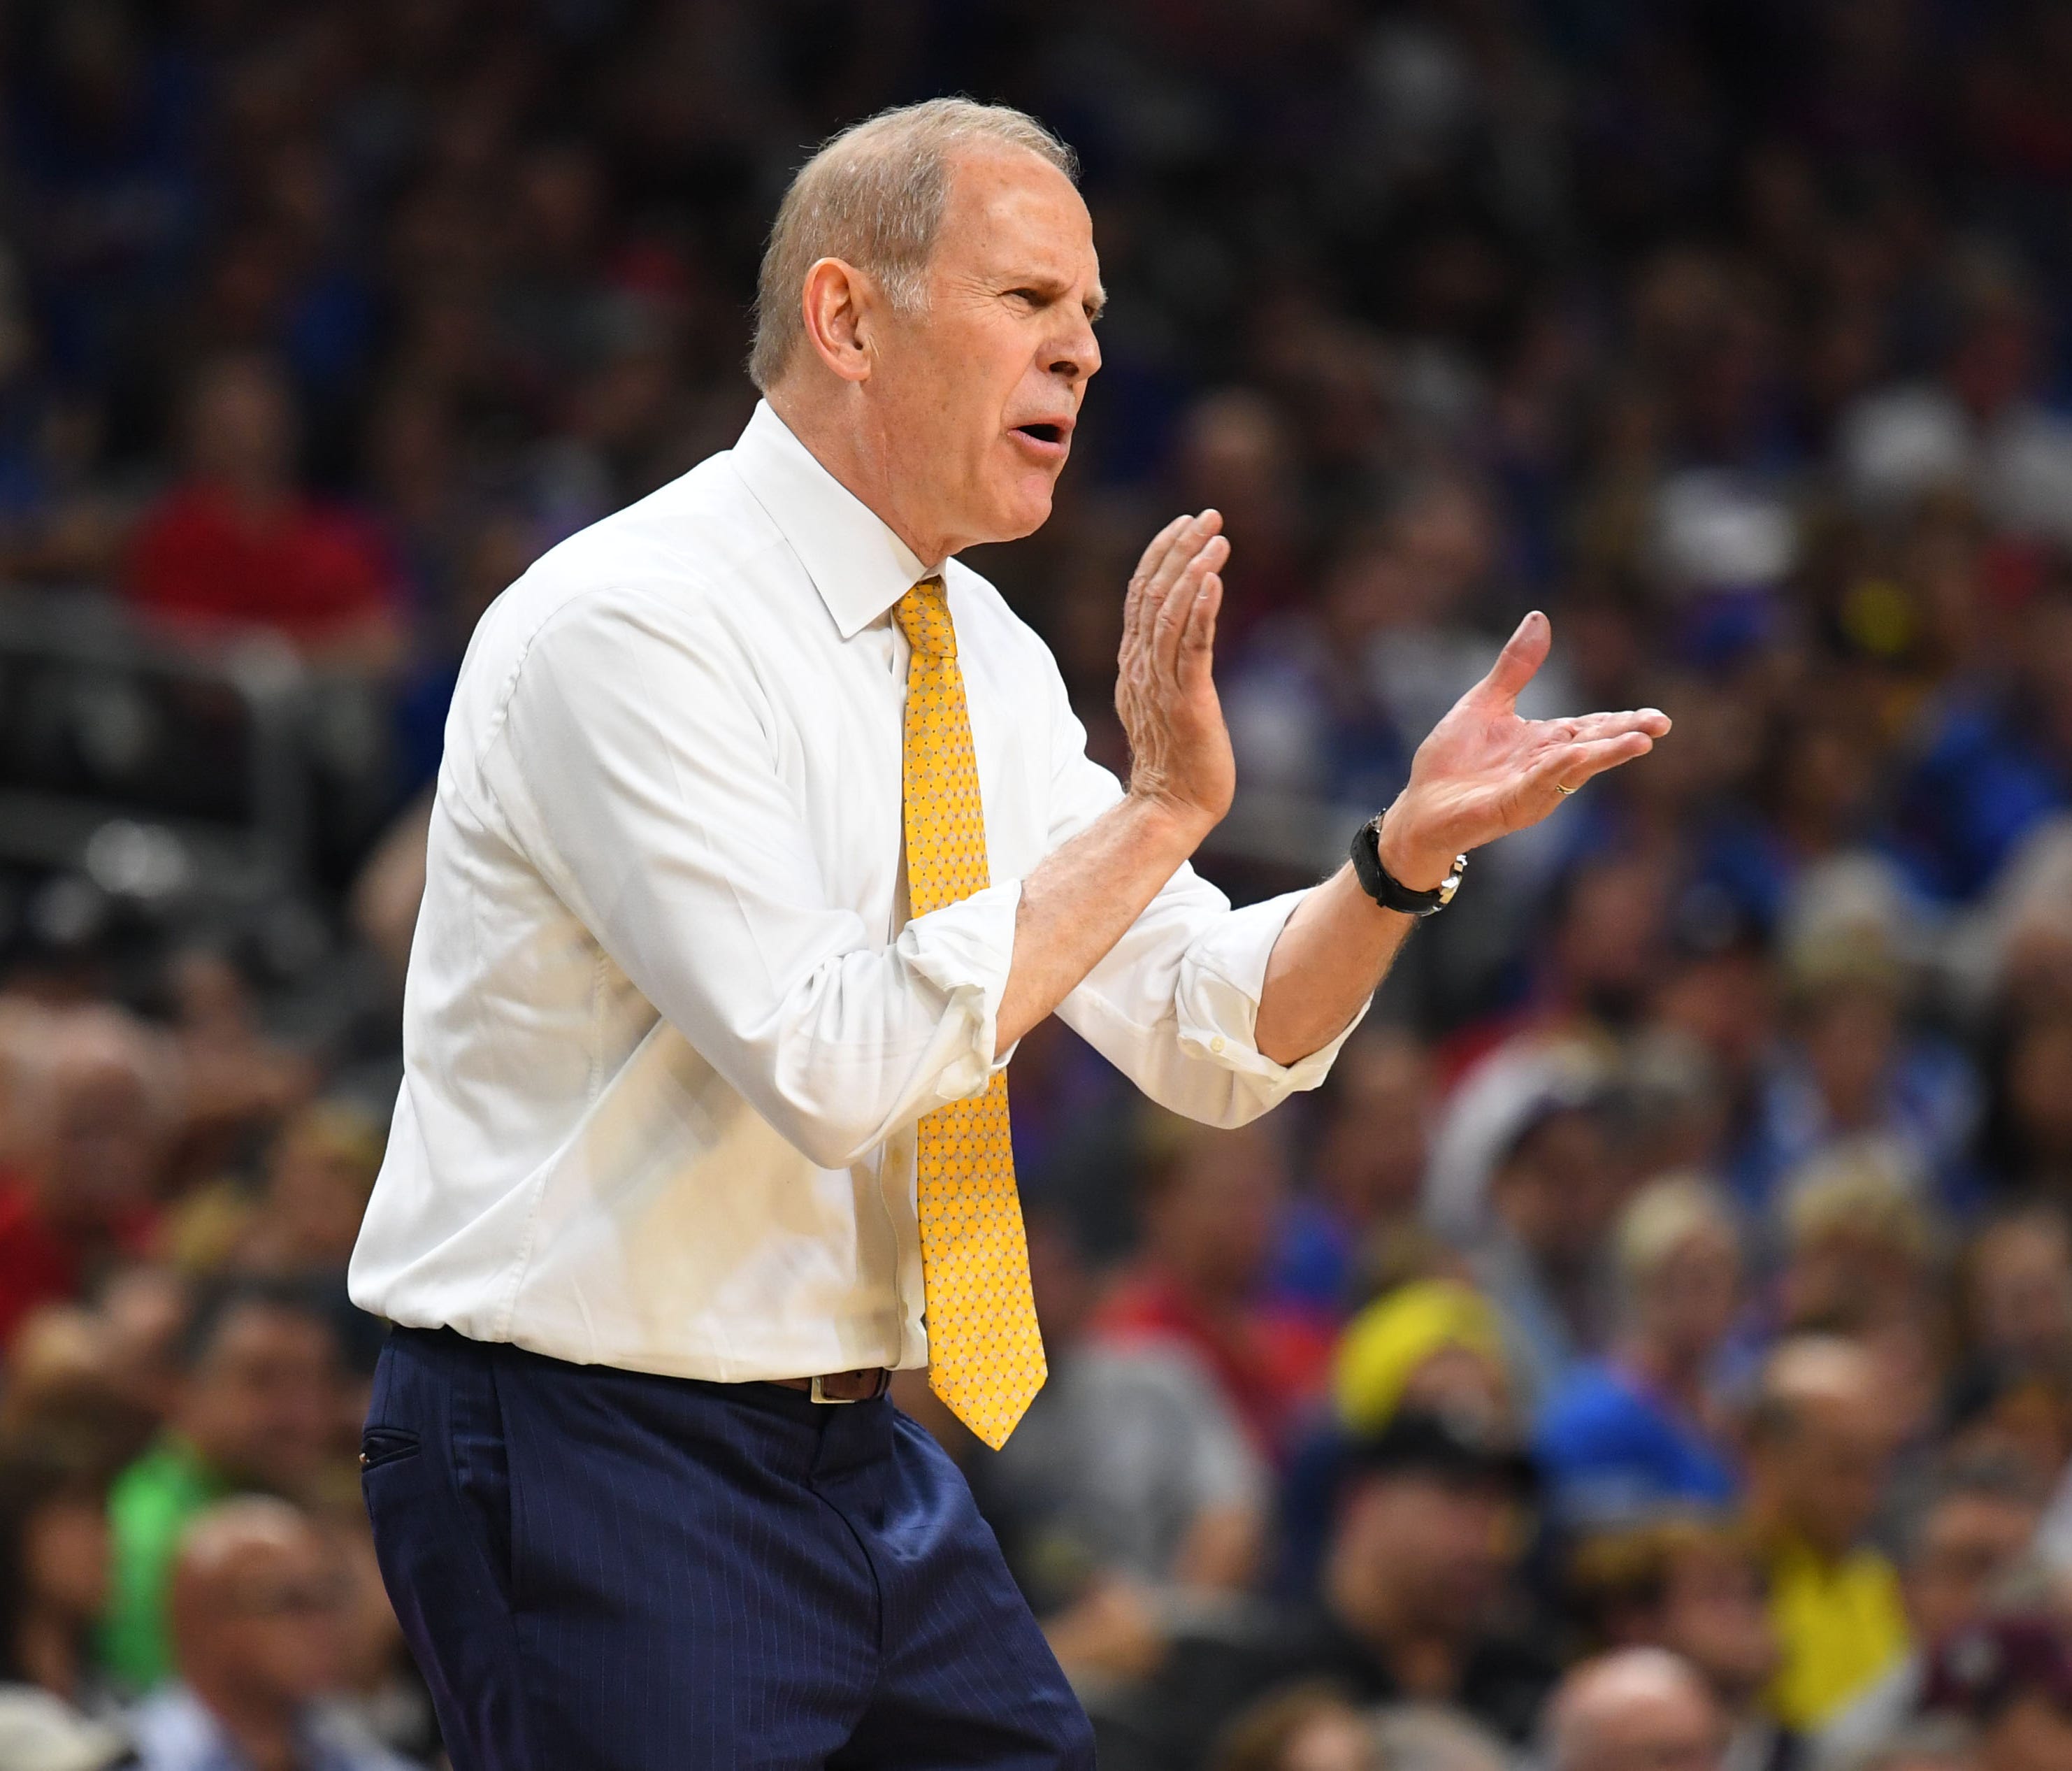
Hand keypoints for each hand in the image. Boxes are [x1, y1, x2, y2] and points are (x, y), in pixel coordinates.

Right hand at [1115, 510, 1234, 835]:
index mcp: (1133, 664)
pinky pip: (1191, 649)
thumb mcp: (1162, 700)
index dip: (1161, 554)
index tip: (1185, 523)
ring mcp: (1160, 685)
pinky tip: (1213, 581)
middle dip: (1180, 548)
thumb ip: (1163, 664)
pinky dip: (1200, 611)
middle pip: (1153, 593)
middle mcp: (1140, 668)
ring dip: (1194, 569)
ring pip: (1170, 613)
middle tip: (1209, 515)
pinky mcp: (1187, 703)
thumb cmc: (1175, 759)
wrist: (1171, 807)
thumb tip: (1178, 631)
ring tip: (1218, 538)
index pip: (1140, 595)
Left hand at [1378, 611, 1670, 888]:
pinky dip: (1556, 770)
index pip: (1592, 728)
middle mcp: (1545, 766)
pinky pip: (1536, 785)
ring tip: (1639, 742)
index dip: (1623, 722)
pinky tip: (1576, 756)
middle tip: (1660, 726)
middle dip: (1627, 736)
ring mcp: (1530, 788)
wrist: (1420, 807)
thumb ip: (1516, 667)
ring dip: (1605, 755)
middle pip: (1593, 747)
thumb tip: (1540, 618)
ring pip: (1574, 768)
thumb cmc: (1452, 762)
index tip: (1656, 718)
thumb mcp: (1486, 702)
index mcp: (1545, 742)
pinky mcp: (1508, 805)